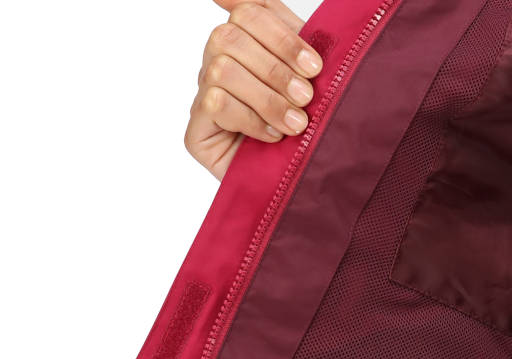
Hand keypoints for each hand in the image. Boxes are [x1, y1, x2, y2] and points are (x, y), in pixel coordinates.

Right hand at [186, 0, 323, 179]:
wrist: (298, 188)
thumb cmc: (305, 131)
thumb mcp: (306, 78)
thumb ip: (291, 33)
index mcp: (245, 42)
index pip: (250, 10)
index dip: (282, 36)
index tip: (315, 66)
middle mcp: (218, 62)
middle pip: (229, 35)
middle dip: (276, 67)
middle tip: (308, 98)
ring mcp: (204, 94)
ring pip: (222, 69)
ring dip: (267, 98)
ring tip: (296, 124)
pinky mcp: (196, 130)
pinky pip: (216, 104)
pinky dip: (251, 119)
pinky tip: (272, 137)